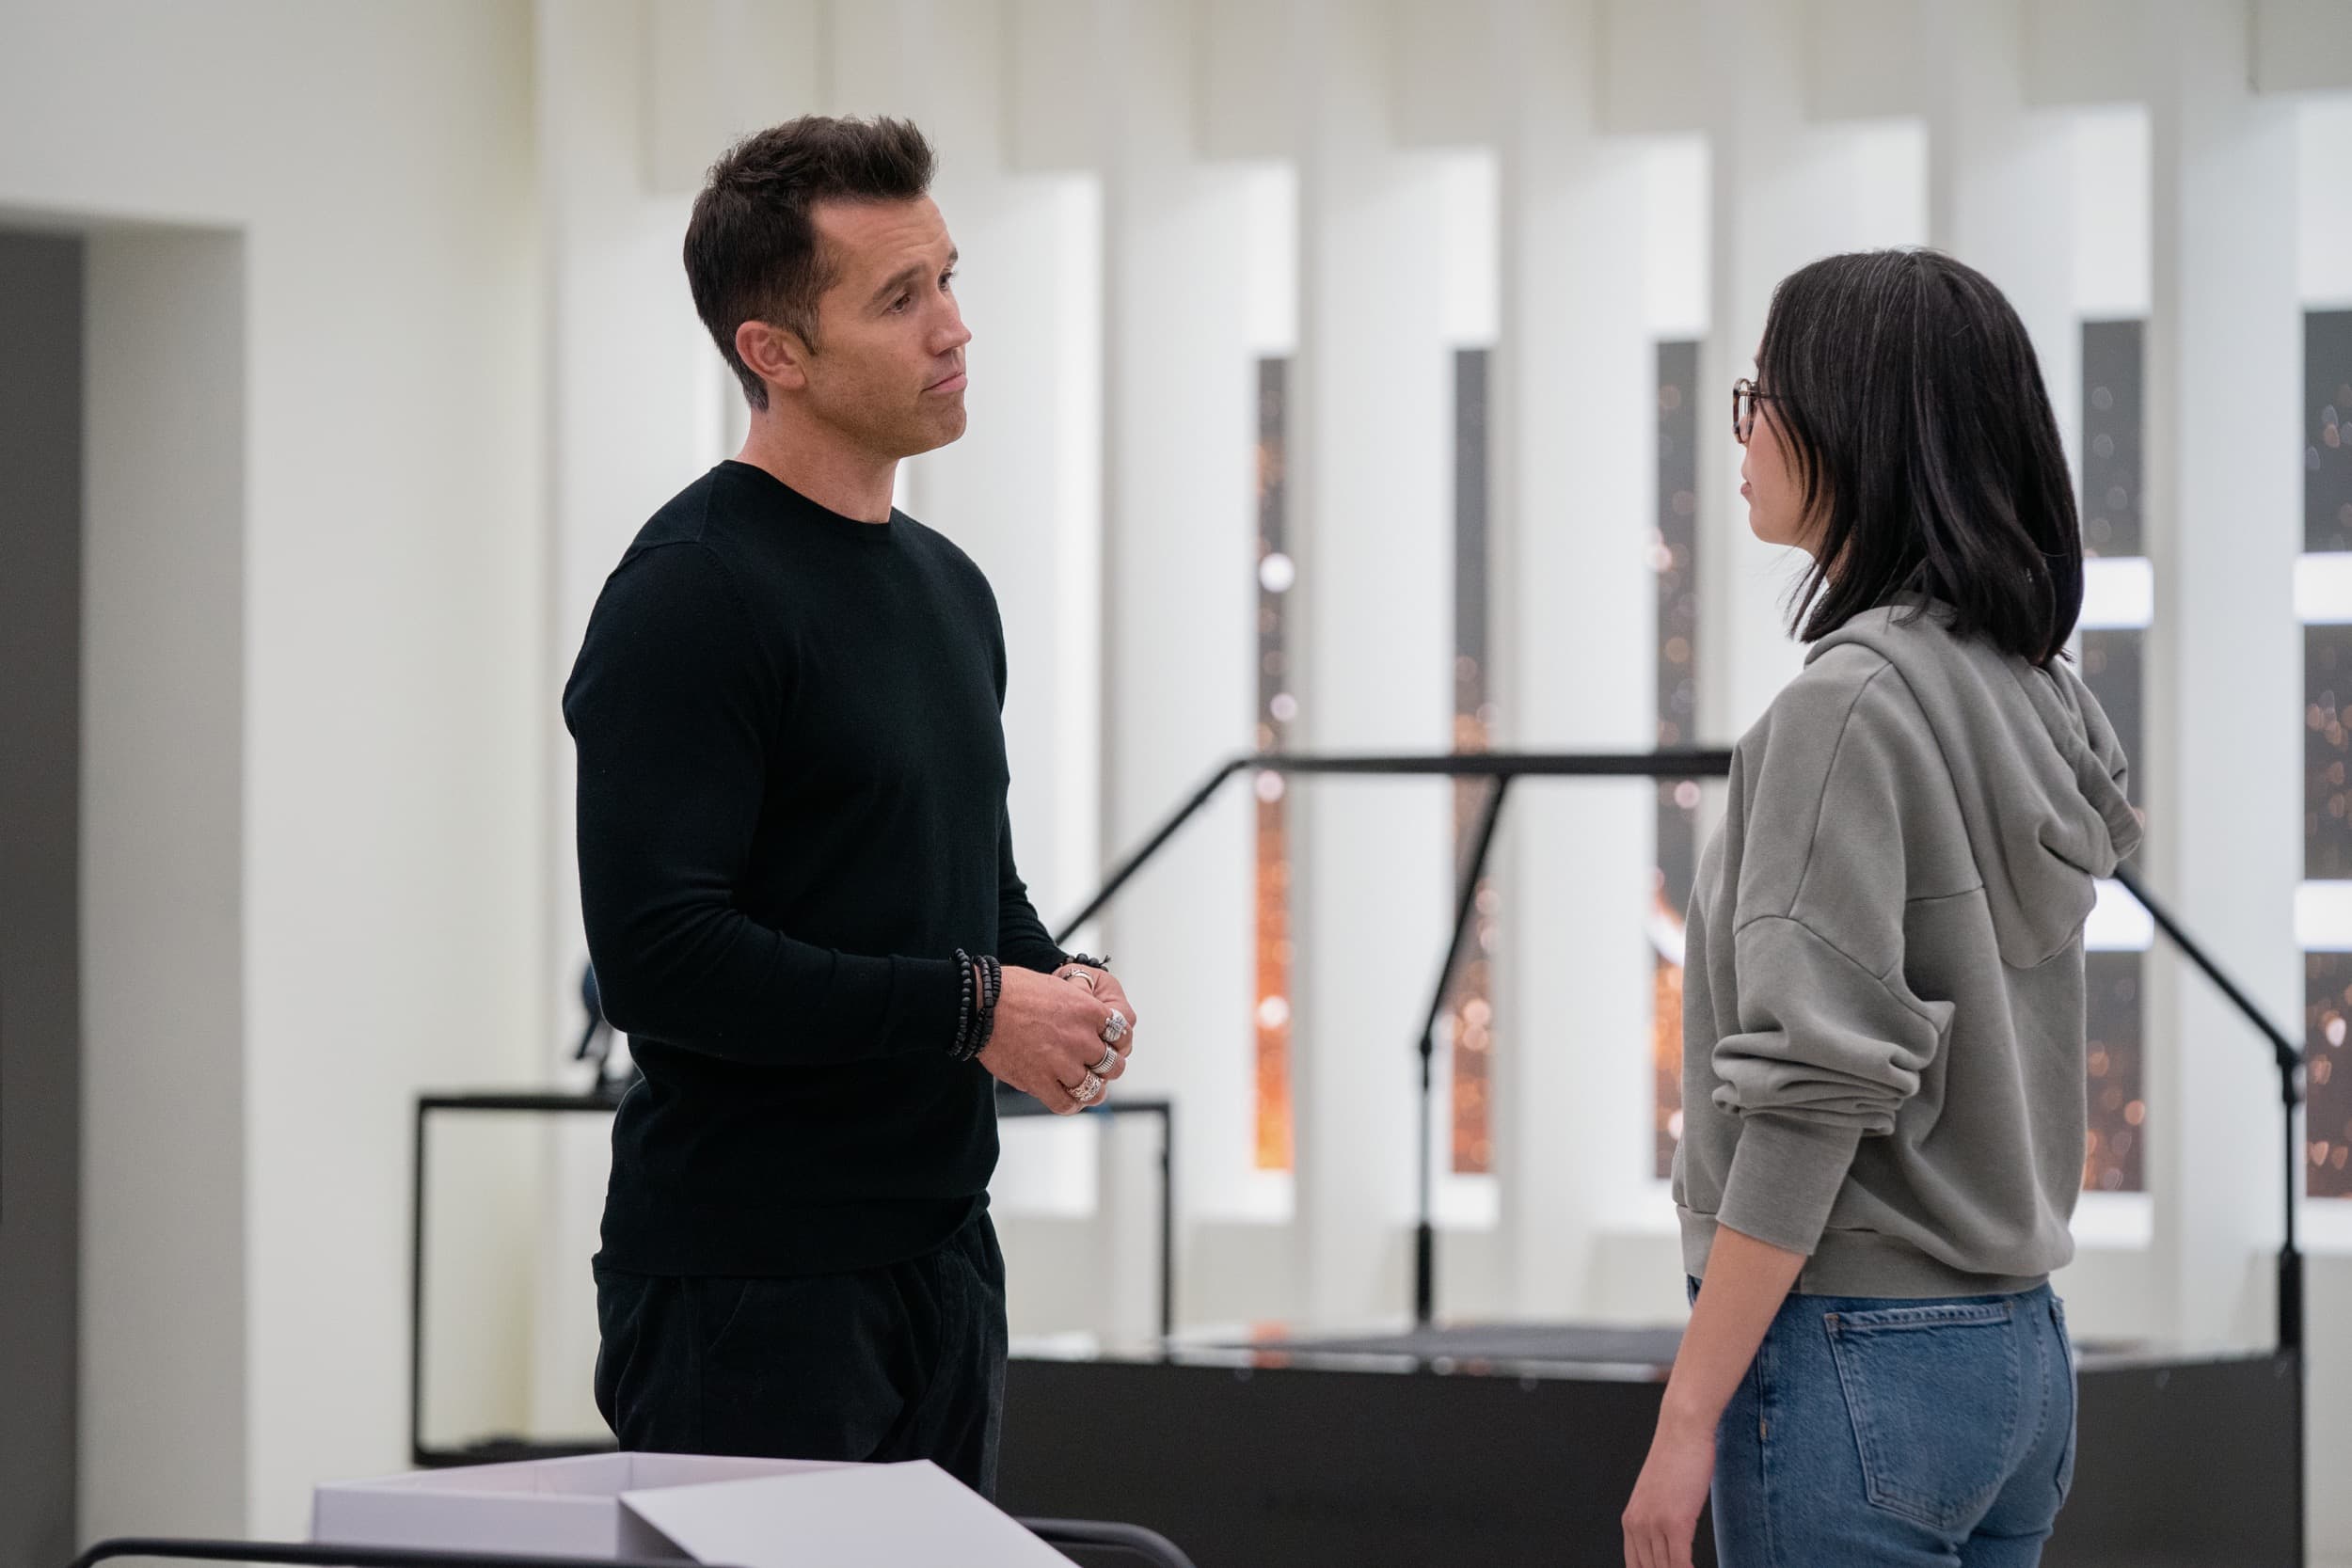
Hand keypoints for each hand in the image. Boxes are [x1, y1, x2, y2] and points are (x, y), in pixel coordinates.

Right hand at [979, 965, 1130, 1113]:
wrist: (981, 1003)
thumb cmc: (1014, 990)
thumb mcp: (1059, 986)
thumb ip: (1079, 1006)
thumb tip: (1089, 1022)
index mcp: (1089, 1011)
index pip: (1123, 1034)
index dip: (1118, 1043)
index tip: (1110, 1046)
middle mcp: (1081, 1039)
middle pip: (1113, 1065)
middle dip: (1107, 1068)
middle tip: (1097, 1069)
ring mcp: (1062, 1062)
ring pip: (1094, 1089)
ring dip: (1092, 1090)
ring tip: (1086, 1088)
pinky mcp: (1040, 1081)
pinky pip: (1066, 1103)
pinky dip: (1069, 1104)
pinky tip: (1066, 1099)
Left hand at [1621, 1410, 1714, 1567]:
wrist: (1682, 1428)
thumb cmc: (1677, 1458)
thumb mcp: (1660, 1495)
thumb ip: (1658, 1519)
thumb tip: (1671, 1541)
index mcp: (1630, 1520)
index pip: (1635, 1566)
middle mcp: (1637, 1525)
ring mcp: (1654, 1524)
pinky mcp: (1675, 1523)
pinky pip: (1680, 1564)